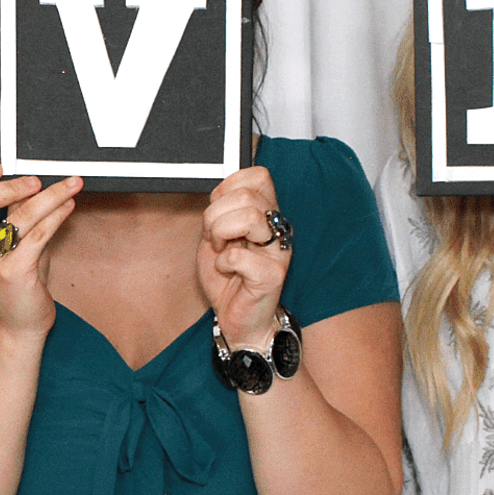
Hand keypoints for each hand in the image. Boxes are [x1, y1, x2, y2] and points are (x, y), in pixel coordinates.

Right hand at [0, 162, 80, 334]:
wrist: (18, 326)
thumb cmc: (15, 282)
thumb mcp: (8, 243)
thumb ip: (13, 214)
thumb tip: (32, 182)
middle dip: (9, 185)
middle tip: (35, 180)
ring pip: (18, 215)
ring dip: (50, 195)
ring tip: (70, 186)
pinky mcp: (13, 273)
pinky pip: (38, 234)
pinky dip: (57, 215)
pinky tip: (69, 206)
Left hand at [196, 164, 289, 343]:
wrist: (237, 318)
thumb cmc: (229, 279)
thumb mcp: (217, 236)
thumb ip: (220, 211)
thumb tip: (219, 192)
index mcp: (266, 214)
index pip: (257, 176)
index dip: (228, 188)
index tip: (218, 212)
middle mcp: (277, 229)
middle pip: (247, 195)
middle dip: (216, 215)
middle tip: (215, 238)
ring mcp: (279, 251)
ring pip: (249, 218)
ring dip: (221, 233)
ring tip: (221, 251)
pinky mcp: (273, 275)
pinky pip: (239, 255)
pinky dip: (223, 262)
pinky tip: (228, 271)